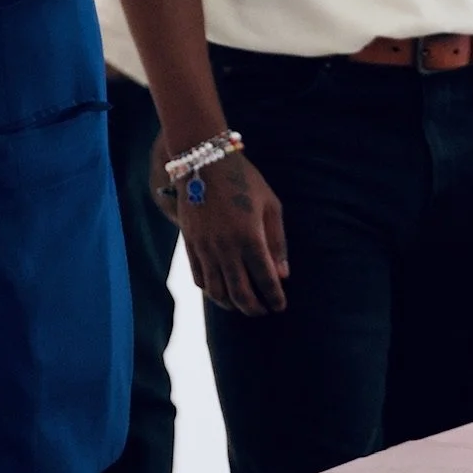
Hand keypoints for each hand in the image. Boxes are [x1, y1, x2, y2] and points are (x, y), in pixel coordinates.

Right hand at [152, 135, 288, 314]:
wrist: (204, 162)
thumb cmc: (243, 180)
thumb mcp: (270, 204)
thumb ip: (277, 241)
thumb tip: (283, 275)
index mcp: (250, 237)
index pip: (266, 280)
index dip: (275, 298)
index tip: (280, 306)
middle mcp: (226, 248)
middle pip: (241, 294)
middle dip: (255, 308)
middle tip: (264, 311)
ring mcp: (205, 248)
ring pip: (217, 292)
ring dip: (232, 305)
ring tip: (243, 306)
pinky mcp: (189, 244)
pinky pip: (199, 279)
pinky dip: (211, 291)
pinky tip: (221, 292)